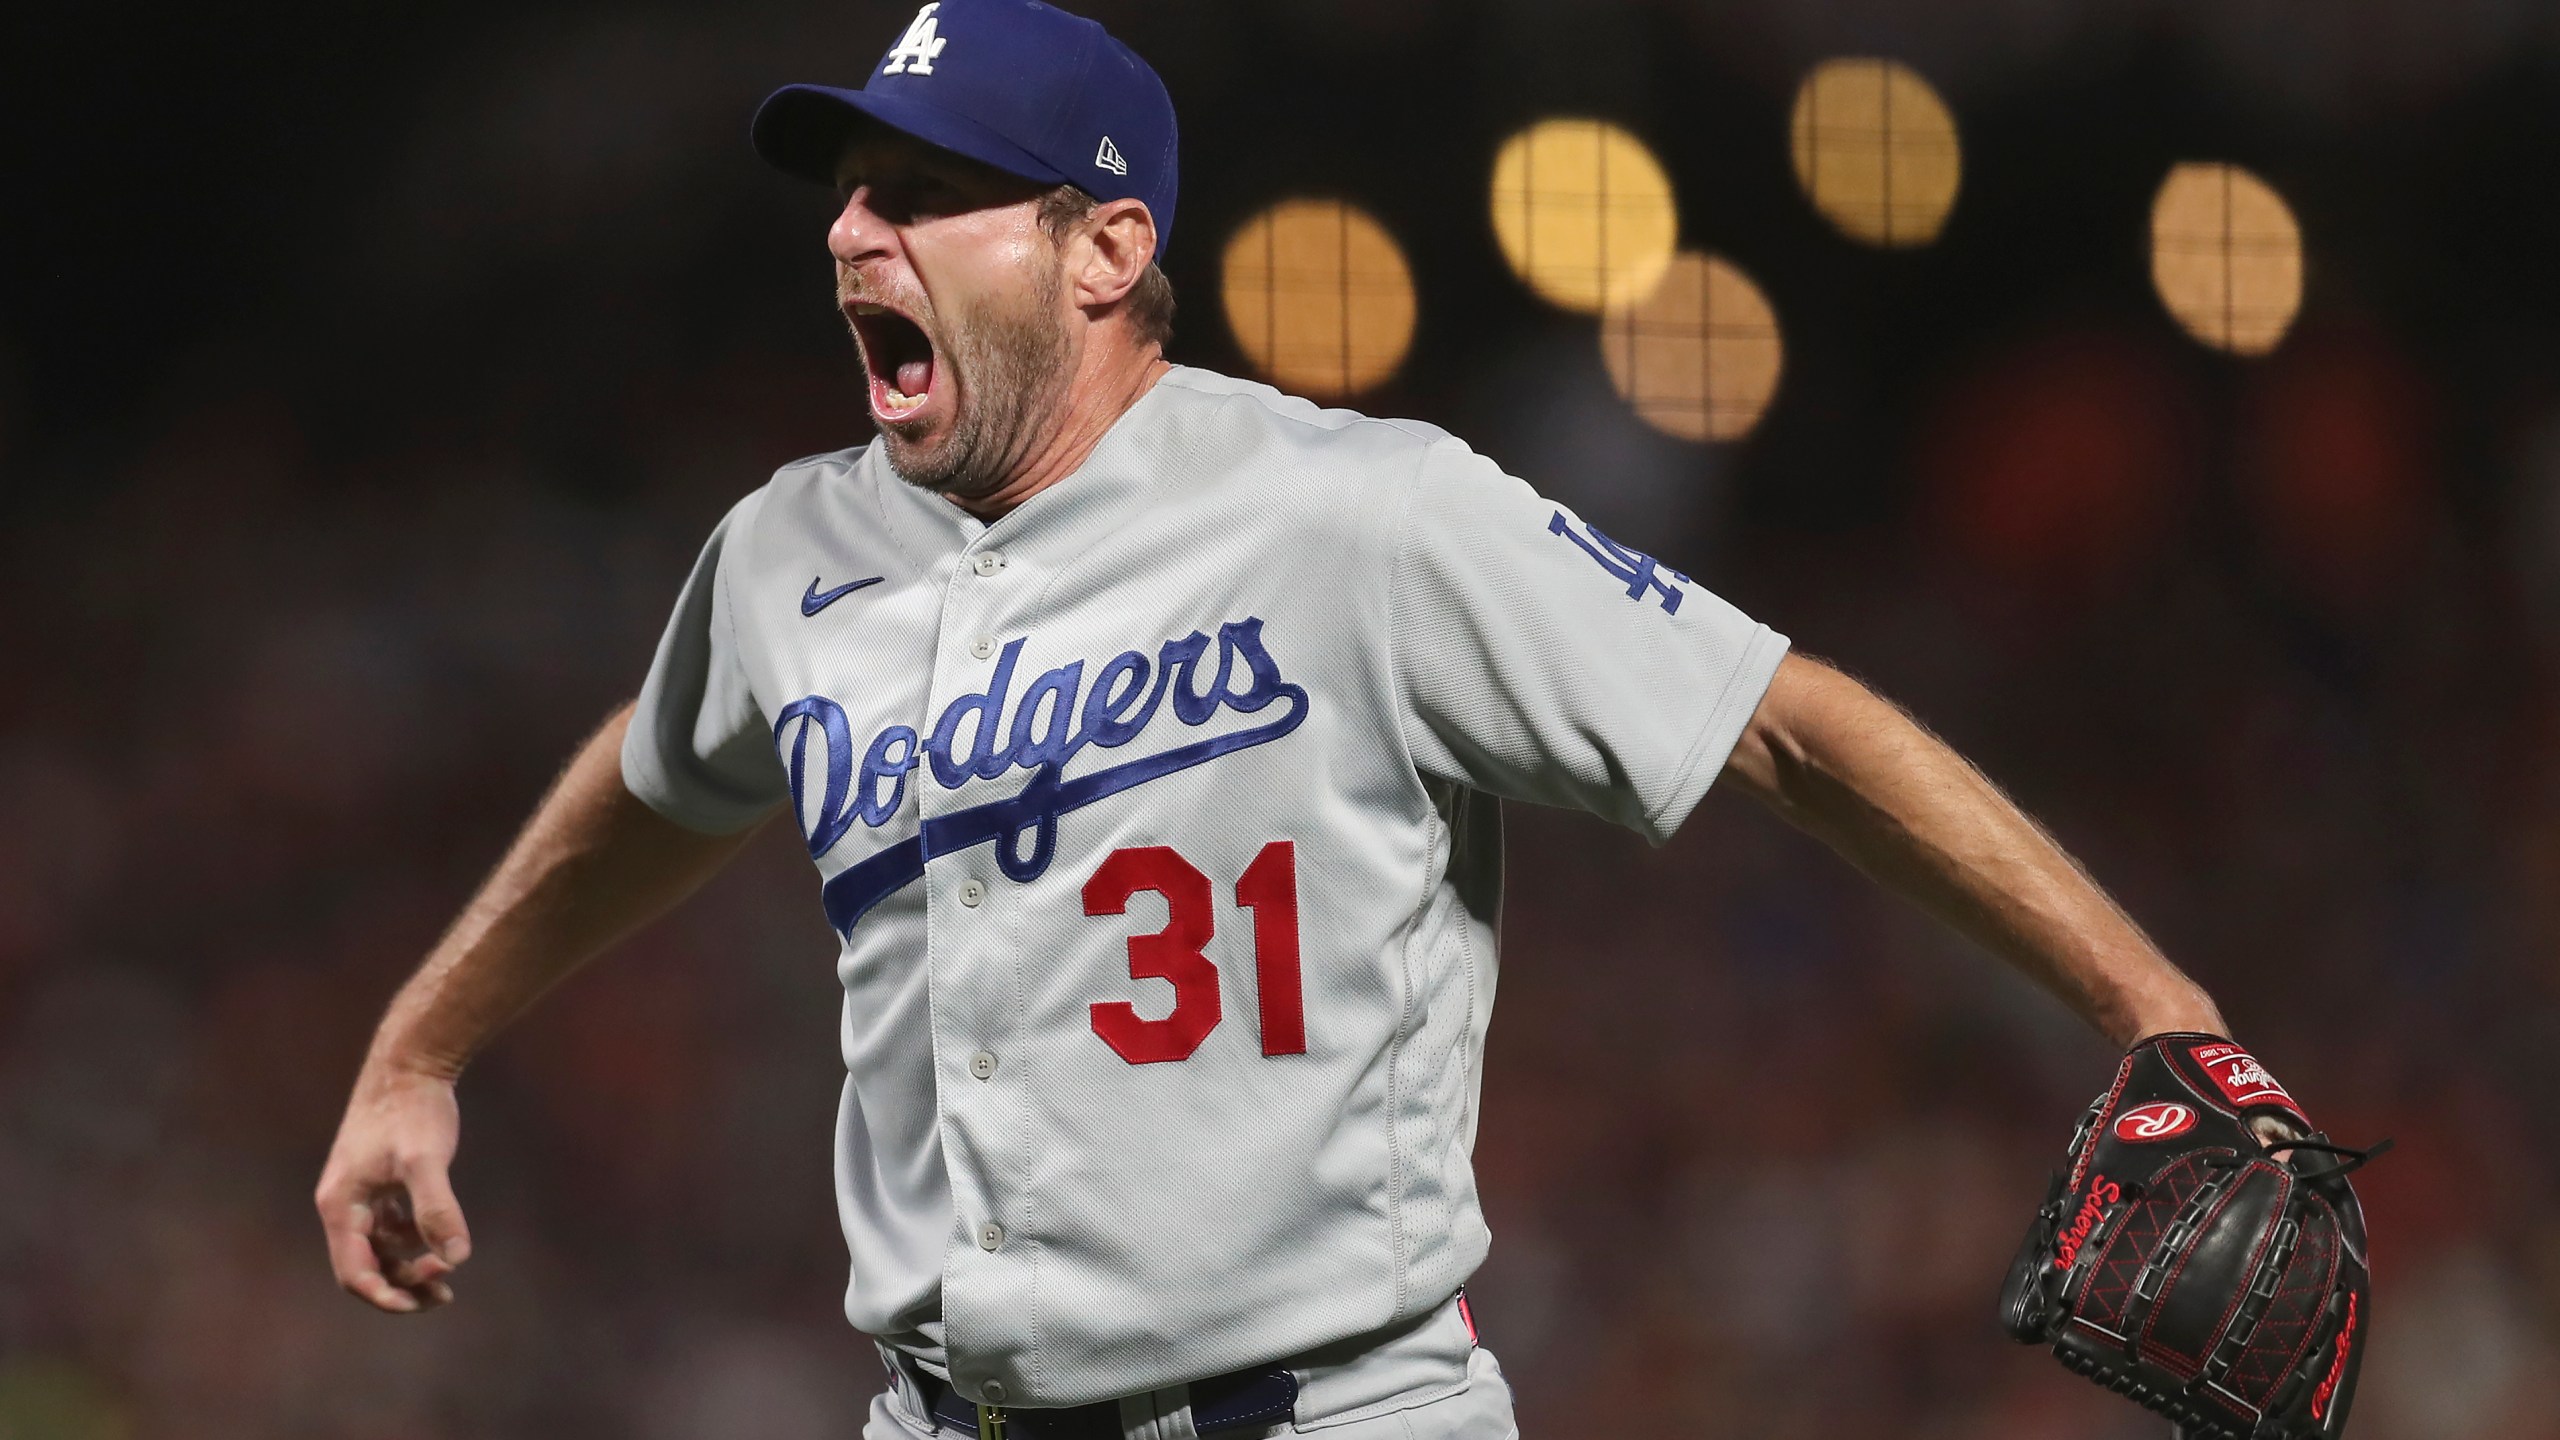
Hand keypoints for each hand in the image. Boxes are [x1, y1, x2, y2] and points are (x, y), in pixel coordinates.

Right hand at [314, 1067, 470, 1311]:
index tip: (421, 1303)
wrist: (410, 1064)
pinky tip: (443, 1242)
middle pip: (366, 1267)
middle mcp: (345, 1205)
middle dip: (402, 1285)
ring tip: (448, 1273)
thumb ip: (438, 1209)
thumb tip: (457, 1258)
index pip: (354, 1273)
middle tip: (445, 1294)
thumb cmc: (413, 1109)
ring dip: (410, 1266)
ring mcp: (362, 1195)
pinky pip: (391, 1229)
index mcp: (342, 1206)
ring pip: (381, 1250)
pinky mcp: (380, 1184)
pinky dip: (414, 1241)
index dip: (385, 1296)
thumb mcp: (426, 1161)